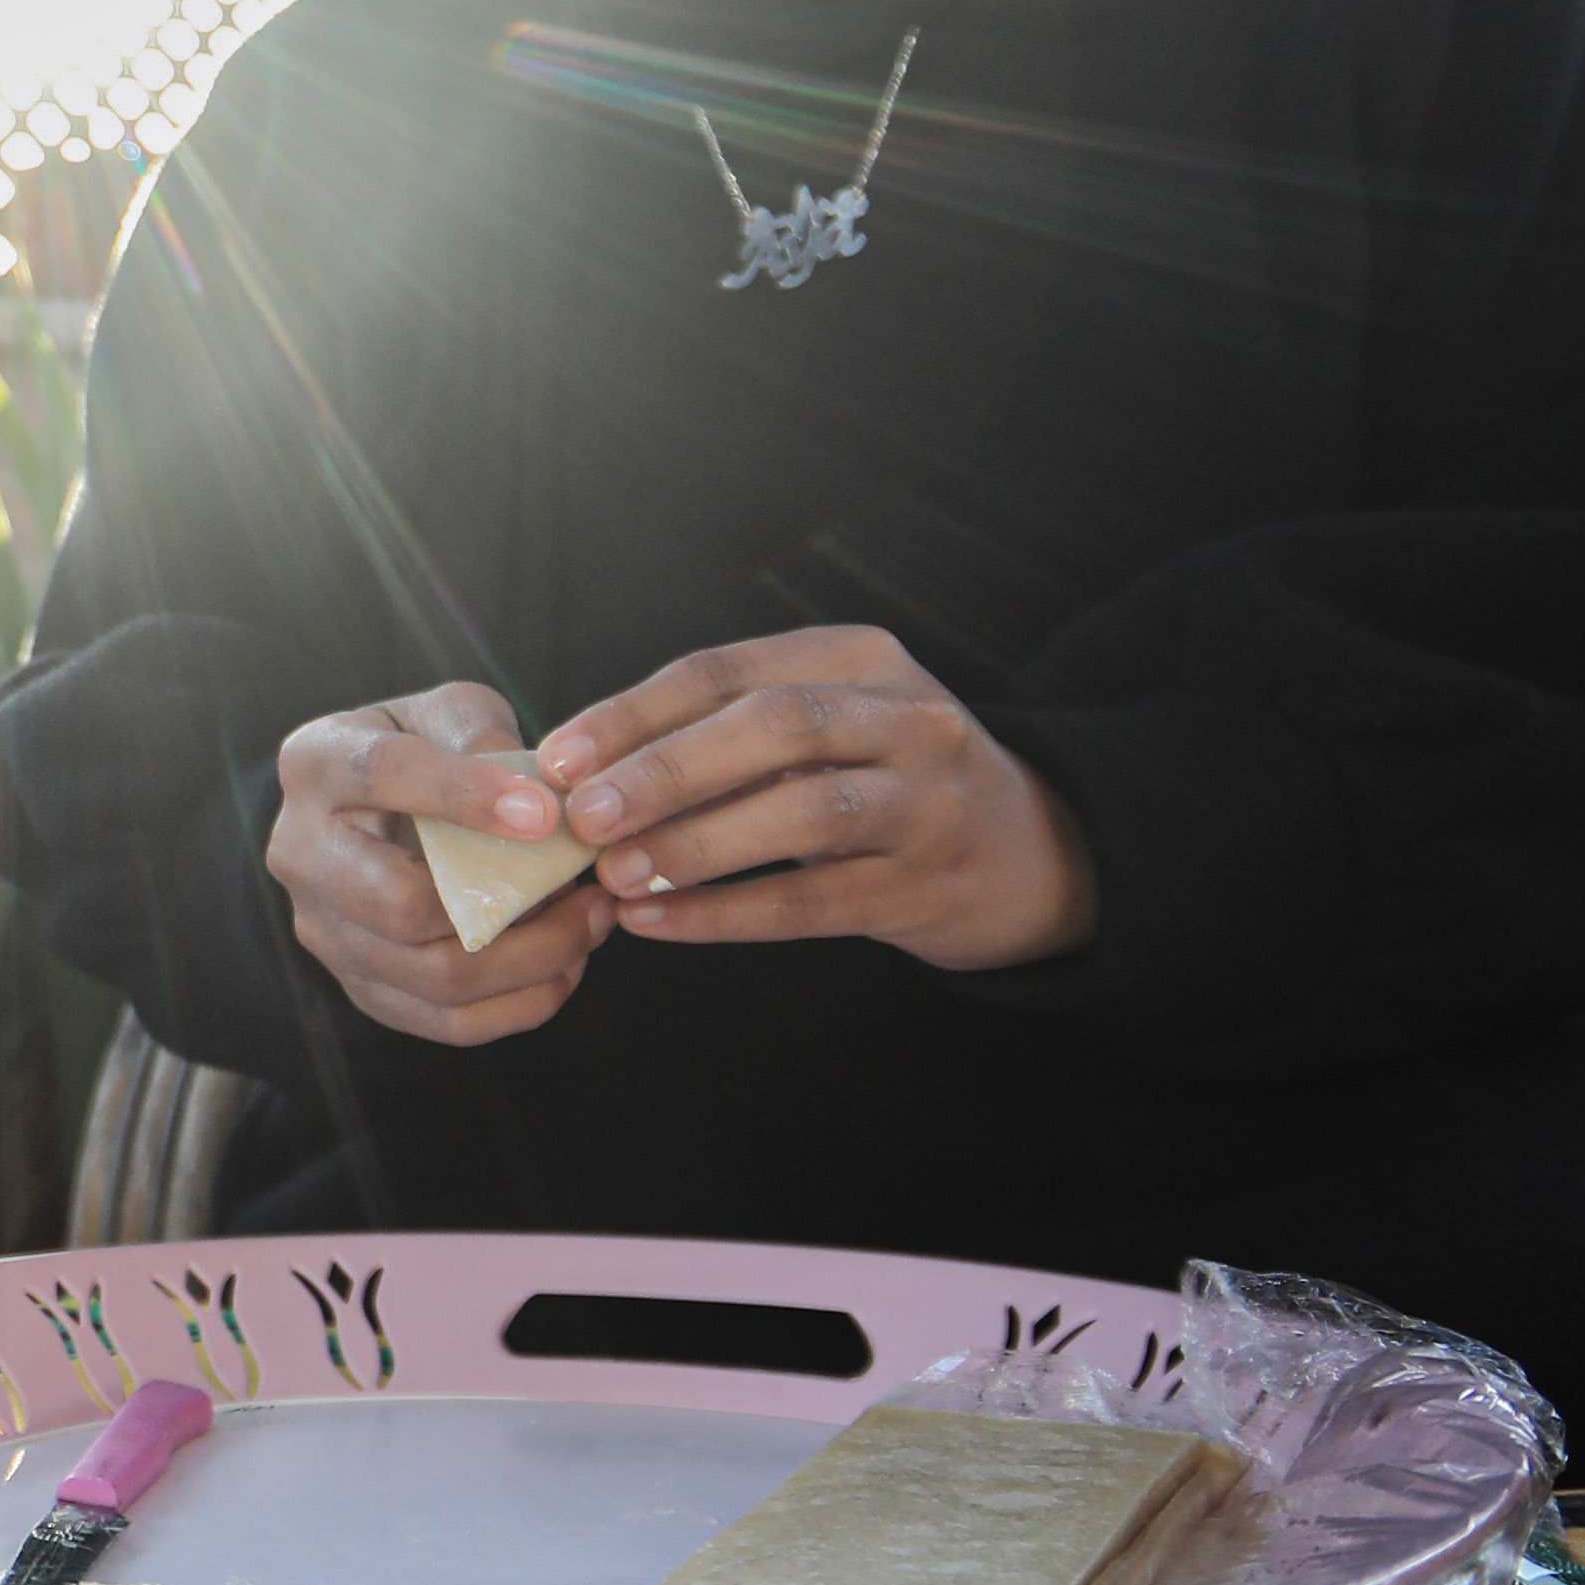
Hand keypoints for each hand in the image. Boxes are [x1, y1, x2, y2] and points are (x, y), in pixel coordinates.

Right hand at [266, 681, 617, 1047]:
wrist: (381, 806)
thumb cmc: (428, 747)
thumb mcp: (452, 712)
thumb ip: (483, 734)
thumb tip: (530, 796)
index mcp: (316, 765)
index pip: (382, 775)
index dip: (465, 795)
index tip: (546, 812)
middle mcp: (300, 854)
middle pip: (400, 905)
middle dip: (516, 906)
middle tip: (591, 886)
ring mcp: (323, 930)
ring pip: (434, 977)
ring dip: (534, 959)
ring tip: (592, 923)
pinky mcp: (361, 986)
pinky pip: (446, 1023)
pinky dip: (520, 1004)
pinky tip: (565, 967)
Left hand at [536, 629, 1098, 971]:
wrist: (1028, 855)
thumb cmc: (883, 783)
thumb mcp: (828, 726)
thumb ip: (726, 732)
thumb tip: (578, 771)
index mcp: (861, 659)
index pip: (729, 670)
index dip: (635, 713)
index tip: (556, 757)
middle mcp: (906, 717)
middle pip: (774, 725)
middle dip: (666, 769)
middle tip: (580, 816)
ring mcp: (927, 801)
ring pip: (803, 812)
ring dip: (697, 844)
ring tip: (614, 876)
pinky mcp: (928, 886)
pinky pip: (814, 902)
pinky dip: (727, 913)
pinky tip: (657, 924)